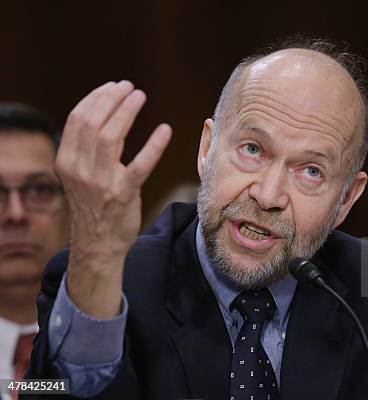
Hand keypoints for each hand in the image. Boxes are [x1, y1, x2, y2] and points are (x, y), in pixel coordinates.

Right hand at [57, 81, 171, 317]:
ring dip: (127, 111)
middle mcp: (79, 169)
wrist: (97, 245)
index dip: (97, 98)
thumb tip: (103, 115)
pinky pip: (141, 165)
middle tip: (130, 88)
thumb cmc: (94, 205)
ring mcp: (101, 182)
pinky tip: (165, 130)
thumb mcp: (79, 176)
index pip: (78, 119)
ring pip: (112, 136)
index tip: (113, 87)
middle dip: (113, 99)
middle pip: (94, 122)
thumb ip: (85, 150)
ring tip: (140, 97)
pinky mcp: (123, 194)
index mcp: (66, 161)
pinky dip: (154, 145)